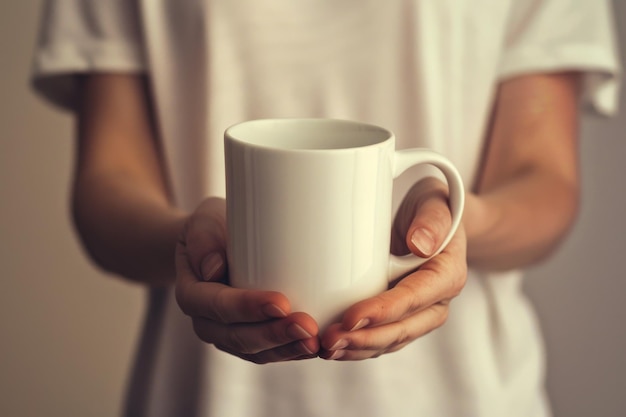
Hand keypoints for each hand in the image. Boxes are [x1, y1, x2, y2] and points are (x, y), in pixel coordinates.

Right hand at [175, 197, 319, 363]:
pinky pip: (267, 353)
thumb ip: (203, 239)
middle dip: (274, 334)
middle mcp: (206, 322)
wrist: (214, 242)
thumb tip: (213, 268)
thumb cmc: (213, 227)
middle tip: (307, 326)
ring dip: (286, 348)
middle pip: (238, 336)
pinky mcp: (247, 340)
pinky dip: (290, 352)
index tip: (282, 303)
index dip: (249, 308)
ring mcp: (226, 335)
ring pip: (255, 351)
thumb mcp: (203, 221)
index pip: (218, 306)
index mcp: (191, 294)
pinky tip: (312, 346)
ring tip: (314, 341)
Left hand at [320, 178, 466, 359]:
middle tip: (329, 340)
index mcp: (448, 275)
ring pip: (389, 341)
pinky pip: (382, 339)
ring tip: (325, 348)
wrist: (434, 219)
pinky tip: (333, 348)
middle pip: (401, 330)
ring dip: (357, 349)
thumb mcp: (435, 204)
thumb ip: (431, 222)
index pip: (413, 299)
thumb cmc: (432, 207)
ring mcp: (420, 314)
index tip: (349, 317)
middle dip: (364, 339)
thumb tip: (420, 245)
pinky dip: (358, 346)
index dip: (381, 312)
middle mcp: (437, 302)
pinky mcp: (402, 318)